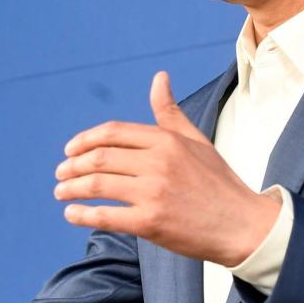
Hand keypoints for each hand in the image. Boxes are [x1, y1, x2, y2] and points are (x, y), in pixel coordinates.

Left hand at [54, 71, 279, 264]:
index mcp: (166, 141)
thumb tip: (159, 77)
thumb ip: (170, 112)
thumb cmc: (218, 182)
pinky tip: (71, 214)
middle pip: (99, 158)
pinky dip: (82, 215)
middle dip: (72, 165)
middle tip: (60, 174)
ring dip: (71, 189)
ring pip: (97, 185)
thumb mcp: (196, 141)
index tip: (69, 150)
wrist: (243, 225)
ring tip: (61, 193)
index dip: (84, 140)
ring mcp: (154, 193)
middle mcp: (159, 163)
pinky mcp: (152, 222)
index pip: (112, 133)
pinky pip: (106, 216)